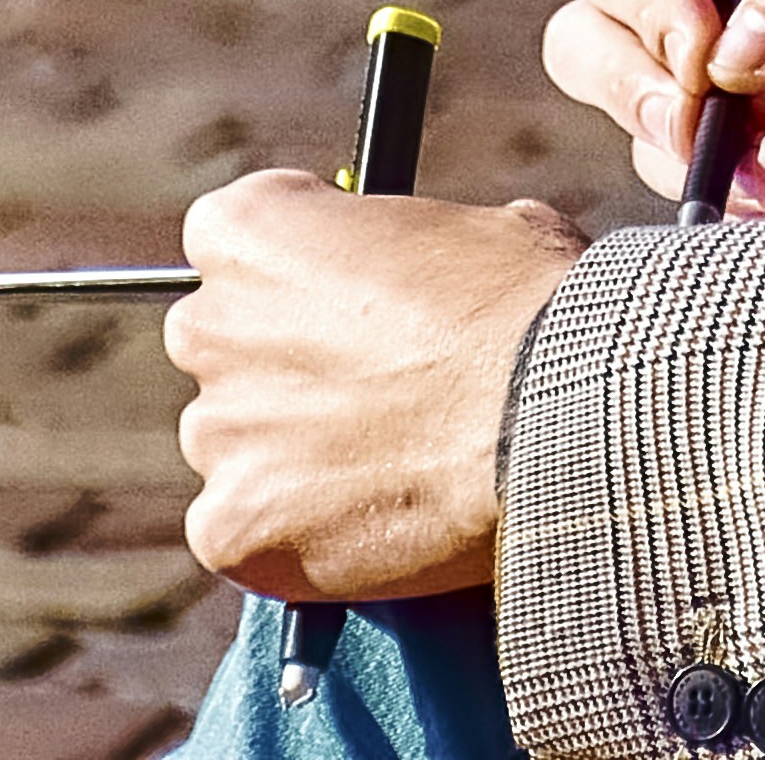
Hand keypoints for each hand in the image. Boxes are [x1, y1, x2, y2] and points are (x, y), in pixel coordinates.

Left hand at [166, 174, 582, 601]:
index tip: (345, 297)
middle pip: (225, 348)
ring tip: (390, 465)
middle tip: (370, 389)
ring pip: (238, 446)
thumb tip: (418, 276)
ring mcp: (217, 434)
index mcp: (249, 229)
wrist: (555, 420)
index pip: (234, 242)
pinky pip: (241, 534)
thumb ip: (397, 249)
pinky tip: (368, 523)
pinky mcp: (232, 530)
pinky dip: (291, 537)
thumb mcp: (467, 227)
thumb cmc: (531, 308)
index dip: (297, 273)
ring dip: (291, 454)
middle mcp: (208, 325)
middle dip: (285, 366)